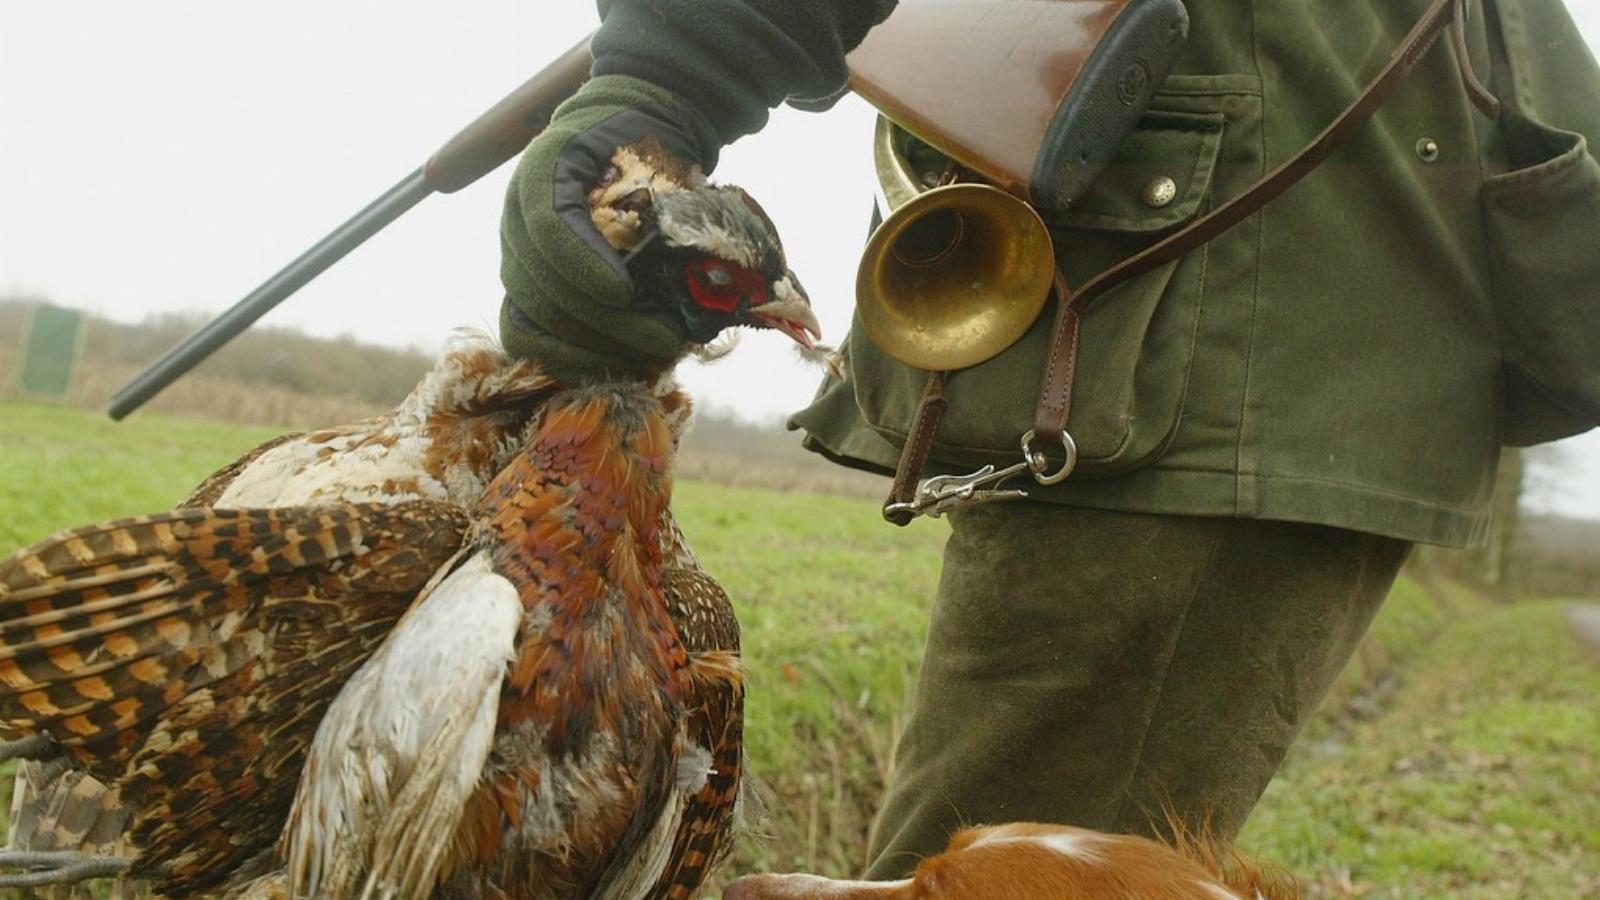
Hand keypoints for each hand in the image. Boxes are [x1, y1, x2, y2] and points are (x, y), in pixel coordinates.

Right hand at [499, 75, 717, 376]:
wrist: (619, 133)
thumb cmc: (646, 144)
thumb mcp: (659, 148)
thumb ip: (670, 192)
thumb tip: (705, 262)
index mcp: (546, 169)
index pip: (548, 226)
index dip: (580, 266)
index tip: (623, 294)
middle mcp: (518, 216)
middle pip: (543, 286)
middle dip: (607, 324)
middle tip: (667, 339)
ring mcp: (518, 255)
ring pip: (534, 319)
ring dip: (596, 347)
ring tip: (654, 354)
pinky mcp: (526, 288)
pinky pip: (527, 334)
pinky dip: (571, 357)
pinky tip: (619, 364)